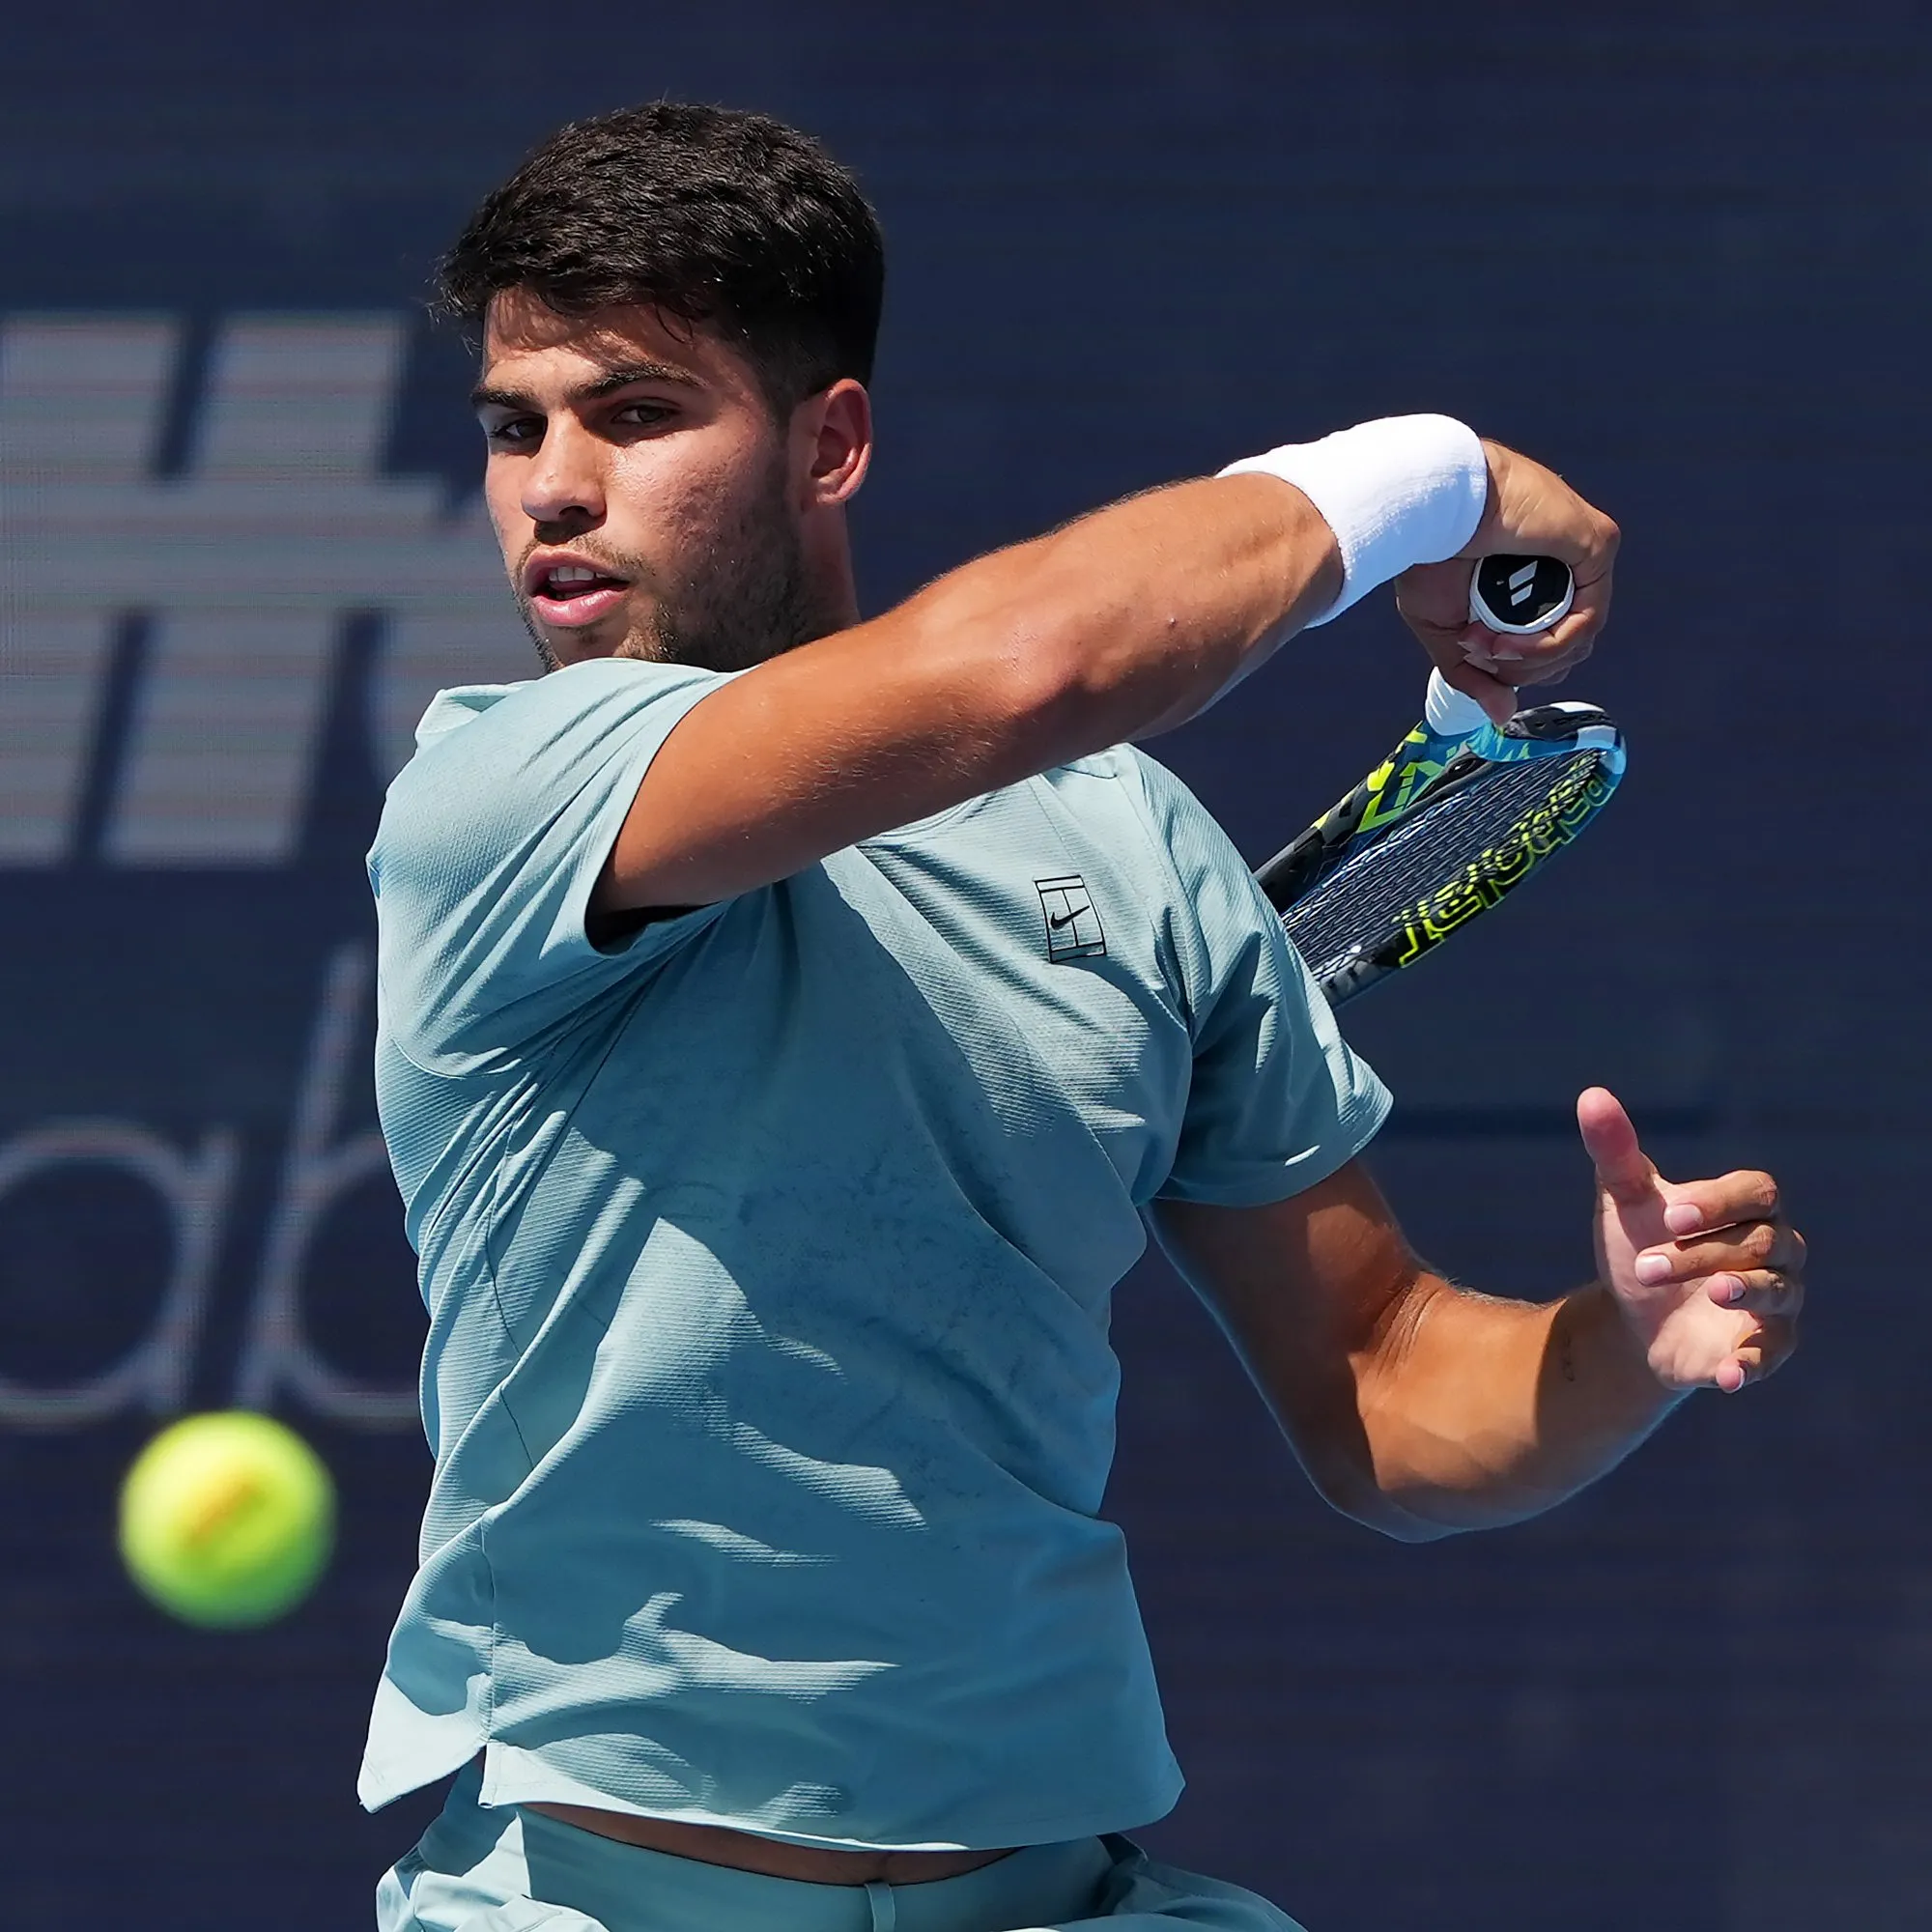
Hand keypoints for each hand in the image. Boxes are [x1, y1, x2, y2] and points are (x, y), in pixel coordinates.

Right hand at [1394, 441, 1620, 722]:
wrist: (1428, 507)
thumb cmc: (1427, 554)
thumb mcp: (1445, 629)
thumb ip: (1474, 673)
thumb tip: (1503, 715)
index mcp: (1532, 581)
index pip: (1550, 644)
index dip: (1518, 669)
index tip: (1475, 656)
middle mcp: (1565, 569)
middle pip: (1568, 648)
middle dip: (1522, 668)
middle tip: (1478, 652)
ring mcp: (1586, 556)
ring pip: (1580, 639)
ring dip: (1529, 660)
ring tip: (1485, 646)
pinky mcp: (1598, 546)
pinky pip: (1588, 619)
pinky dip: (1548, 644)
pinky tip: (1509, 644)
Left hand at [1577, 1086, 1804, 1394]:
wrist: (1632, 1315)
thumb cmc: (1640, 1243)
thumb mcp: (1624, 1200)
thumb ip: (1614, 1151)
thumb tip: (1591, 1096)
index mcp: (1747, 1207)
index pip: (1758, 1192)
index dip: (1721, 1202)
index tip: (1672, 1215)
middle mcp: (1775, 1251)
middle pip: (1759, 1243)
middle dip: (1703, 1253)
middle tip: (1645, 1266)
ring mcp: (1775, 1300)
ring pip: (1776, 1291)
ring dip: (1740, 1292)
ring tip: (1711, 1292)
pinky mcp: (1766, 1347)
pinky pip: (1773, 1354)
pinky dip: (1752, 1364)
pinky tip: (1727, 1376)